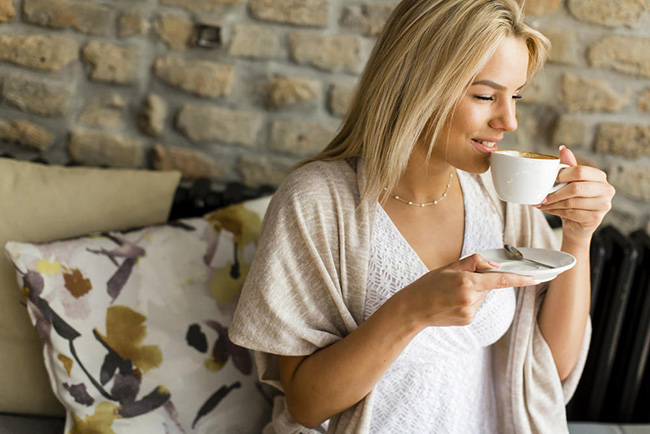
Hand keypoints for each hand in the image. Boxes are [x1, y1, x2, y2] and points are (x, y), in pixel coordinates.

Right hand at [401, 254, 537, 326]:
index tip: (535, 279)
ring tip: (451, 294)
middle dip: (479, 281)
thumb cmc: (428, 285)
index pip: (500, 280)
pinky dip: (468, 302)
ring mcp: (470, 312)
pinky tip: (452, 303)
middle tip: (457, 282)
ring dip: (473, 292)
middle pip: (488, 286)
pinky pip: (476, 307)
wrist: (413, 309)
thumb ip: (474, 263)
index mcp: (467, 282)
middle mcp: (471, 298)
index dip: (520, 279)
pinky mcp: (468, 320)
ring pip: (482, 297)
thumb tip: (494, 266)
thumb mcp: (449, 267)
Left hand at [535, 146, 614, 244]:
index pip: (580, 171)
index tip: (550, 181)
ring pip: (571, 202)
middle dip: (555, 193)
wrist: (578, 224)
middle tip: (542, 196)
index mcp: (600, 176)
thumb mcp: (571, 181)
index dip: (562, 175)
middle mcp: (607, 189)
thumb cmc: (574, 199)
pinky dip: (556, 211)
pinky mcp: (596, 218)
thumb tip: (563, 148)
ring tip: (542, 203)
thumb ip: (569, 166)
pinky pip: (571, 213)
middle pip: (575, 188)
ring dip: (553, 203)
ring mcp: (604, 205)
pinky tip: (549, 210)